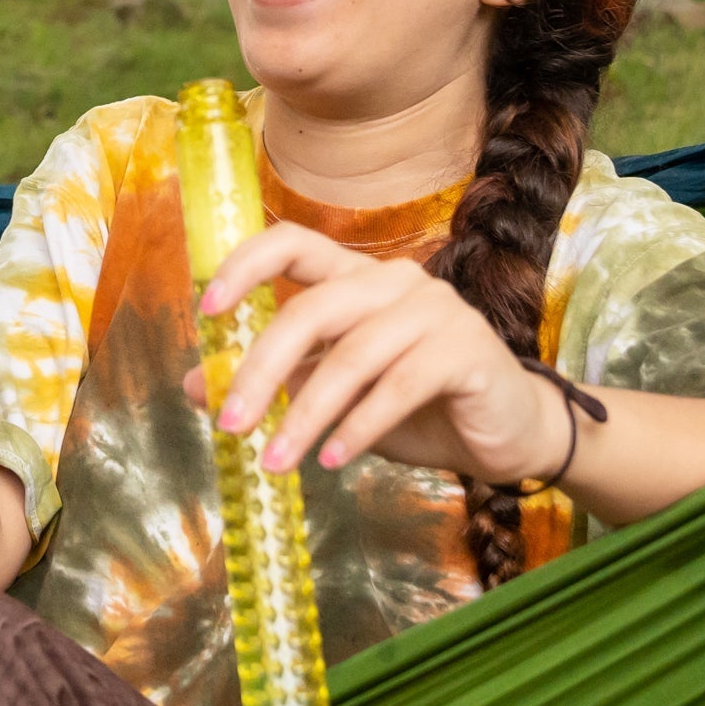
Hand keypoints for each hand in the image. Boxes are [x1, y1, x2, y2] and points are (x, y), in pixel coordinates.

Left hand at [186, 224, 570, 483]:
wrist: (507, 433)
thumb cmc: (416, 408)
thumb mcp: (333, 394)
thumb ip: (277, 380)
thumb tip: (197, 387)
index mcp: (356, 279)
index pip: (292, 244)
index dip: (245, 267)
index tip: (207, 310)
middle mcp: (395, 282)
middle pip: (312, 309)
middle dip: (261, 370)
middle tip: (229, 424)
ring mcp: (435, 310)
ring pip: (352, 356)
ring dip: (305, 415)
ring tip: (274, 460)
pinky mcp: (467, 350)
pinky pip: (399, 386)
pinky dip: (359, 426)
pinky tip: (332, 459)